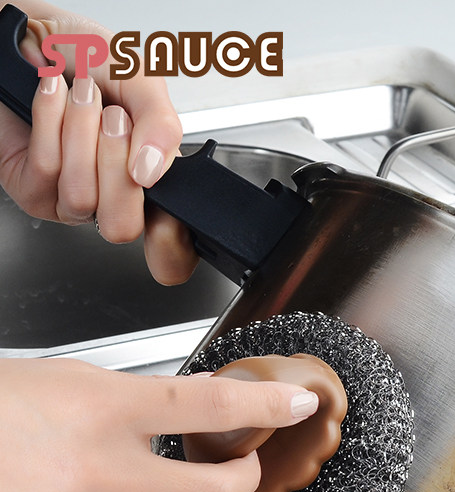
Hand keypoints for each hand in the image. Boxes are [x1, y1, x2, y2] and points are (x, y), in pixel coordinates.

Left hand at [0, 1, 198, 283]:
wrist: (34, 35)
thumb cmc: (84, 57)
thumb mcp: (142, 82)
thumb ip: (163, 126)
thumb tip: (153, 172)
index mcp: (151, 181)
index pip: (169, 237)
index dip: (172, 241)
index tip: (164, 219)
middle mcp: (112, 198)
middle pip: (124, 225)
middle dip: (117, 164)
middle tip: (115, 121)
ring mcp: (71, 201)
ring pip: (82, 196)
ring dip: (80, 132)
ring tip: (81, 98)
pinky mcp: (32, 190)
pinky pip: (47, 170)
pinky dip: (51, 120)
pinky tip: (54, 96)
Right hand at [0, 358, 318, 491]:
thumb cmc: (3, 406)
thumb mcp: (82, 379)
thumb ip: (151, 396)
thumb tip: (212, 401)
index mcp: (104, 409)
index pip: (210, 406)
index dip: (265, 404)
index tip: (294, 405)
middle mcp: (95, 470)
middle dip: (244, 480)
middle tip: (241, 466)